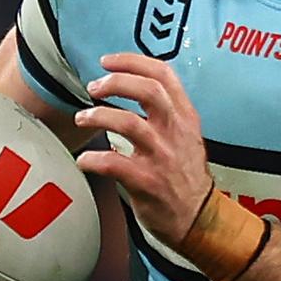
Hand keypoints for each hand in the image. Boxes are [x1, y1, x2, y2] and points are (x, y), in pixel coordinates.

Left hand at [75, 52, 212, 246]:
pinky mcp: (147, 182)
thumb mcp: (186, 135)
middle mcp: (175, 132)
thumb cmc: (185, 175)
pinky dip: (93, 159)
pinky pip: (113, 164)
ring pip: (129, 123)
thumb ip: (167, 111)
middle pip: (148, 91)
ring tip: (82, 118)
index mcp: (185, 116)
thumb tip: (132, 85)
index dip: (132, 61)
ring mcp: (162, 157)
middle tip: (94, 86)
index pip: (163, 74)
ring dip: (99, 116)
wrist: (199, 219)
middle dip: (116, 82)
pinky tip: (83, 160)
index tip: (108, 62)